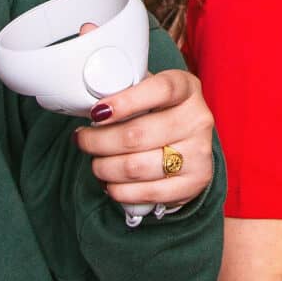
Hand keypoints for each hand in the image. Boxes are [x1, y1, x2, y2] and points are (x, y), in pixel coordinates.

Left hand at [76, 67, 216, 208]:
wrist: (191, 147)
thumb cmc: (161, 114)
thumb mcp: (150, 93)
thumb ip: (126, 92)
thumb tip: (90, 105)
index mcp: (186, 89)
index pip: (161, 90)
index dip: (126, 102)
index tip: (97, 112)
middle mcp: (197, 119)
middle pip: (136, 135)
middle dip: (98, 141)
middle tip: (82, 140)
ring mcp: (198, 153)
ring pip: (135, 167)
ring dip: (104, 168)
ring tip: (96, 163)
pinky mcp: (193, 183)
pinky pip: (146, 192)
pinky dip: (119, 190)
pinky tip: (110, 182)